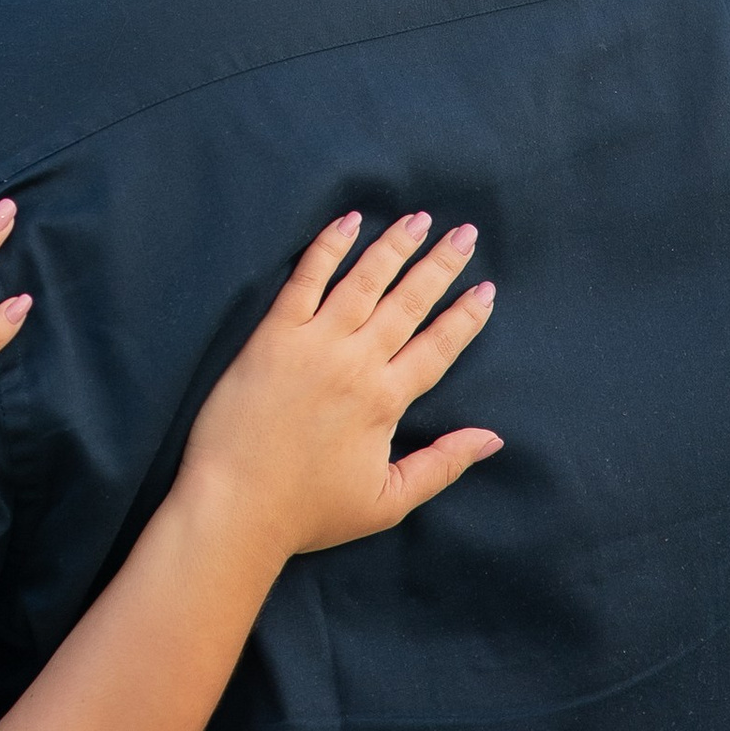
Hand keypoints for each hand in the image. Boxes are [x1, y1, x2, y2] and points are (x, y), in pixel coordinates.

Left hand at [173, 212, 499, 576]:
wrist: (236, 506)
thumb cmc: (309, 511)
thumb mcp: (388, 501)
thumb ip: (442, 465)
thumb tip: (493, 439)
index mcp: (385, 401)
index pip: (436, 348)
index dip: (464, 318)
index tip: (486, 290)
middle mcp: (355, 363)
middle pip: (407, 304)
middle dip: (440, 266)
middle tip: (465, 234)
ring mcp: (313, 344)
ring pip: (363, 282)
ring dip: (393, 247)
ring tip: (418, 219)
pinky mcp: (272, 335)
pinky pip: (305, 281)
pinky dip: (328, 248)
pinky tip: (347, 222)